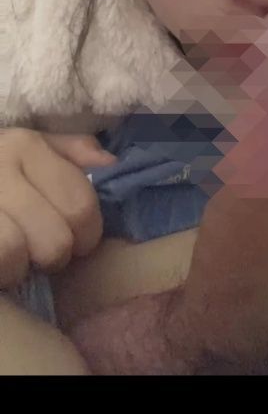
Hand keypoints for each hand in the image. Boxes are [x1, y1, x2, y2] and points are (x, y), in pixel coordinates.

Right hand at [0, 127, 115, 288]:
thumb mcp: (25, 147)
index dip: (88, 234)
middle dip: (54, 255)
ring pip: (18, 257)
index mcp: (24, 145)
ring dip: (19, 268)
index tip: (77, 239)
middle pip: (56, 240)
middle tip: (40, 250)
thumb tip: (108, 164)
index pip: (81, 205)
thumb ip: (67, 153)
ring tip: (13, 257)